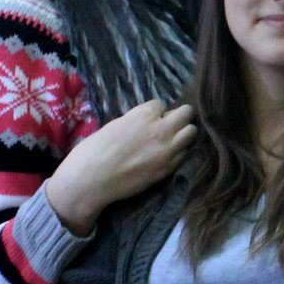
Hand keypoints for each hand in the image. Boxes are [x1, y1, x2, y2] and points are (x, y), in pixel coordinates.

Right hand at [46, 99, 197, 233]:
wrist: (92, 179)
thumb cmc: (94, 150)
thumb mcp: (116, 125)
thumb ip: (136, 121)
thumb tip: (147, 122)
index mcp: (144, 114)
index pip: (161, 104)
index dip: (155, 112)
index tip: (150, 120)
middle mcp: (161, 128)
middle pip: (186, 113)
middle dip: (178, 117)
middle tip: (169, 125)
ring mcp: (168, 149)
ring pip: (191, 132)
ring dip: (183, 133)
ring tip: (172, 140)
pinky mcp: (169, 167)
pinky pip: (184, 153)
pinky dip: (178, 152)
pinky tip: (166, 156)